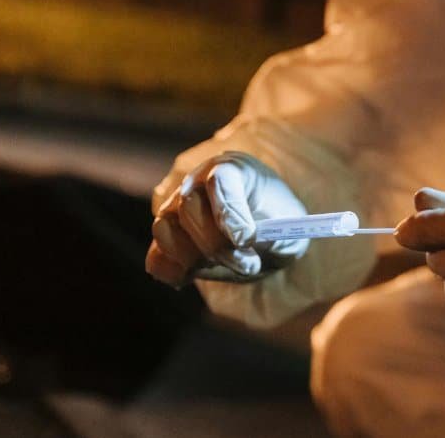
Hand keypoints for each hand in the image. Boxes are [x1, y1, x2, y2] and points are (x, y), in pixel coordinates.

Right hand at [147, 152, 308, 286]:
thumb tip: (246, 242)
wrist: (266, 238)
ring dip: (193, 258)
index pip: (219, 179)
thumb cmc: (278, 226)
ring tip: (224, 267)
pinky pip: (156, 258)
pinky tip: (196, 276)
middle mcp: (197, 183)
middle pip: (189, 207)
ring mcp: (175, 209)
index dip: (229, 211)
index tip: (246, 239)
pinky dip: (173, 272)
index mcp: (232, 169)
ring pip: (164, 228)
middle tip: (249, 263)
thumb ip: (270, 234)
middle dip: (217, 244)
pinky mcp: (167, 240)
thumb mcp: (289, 228)